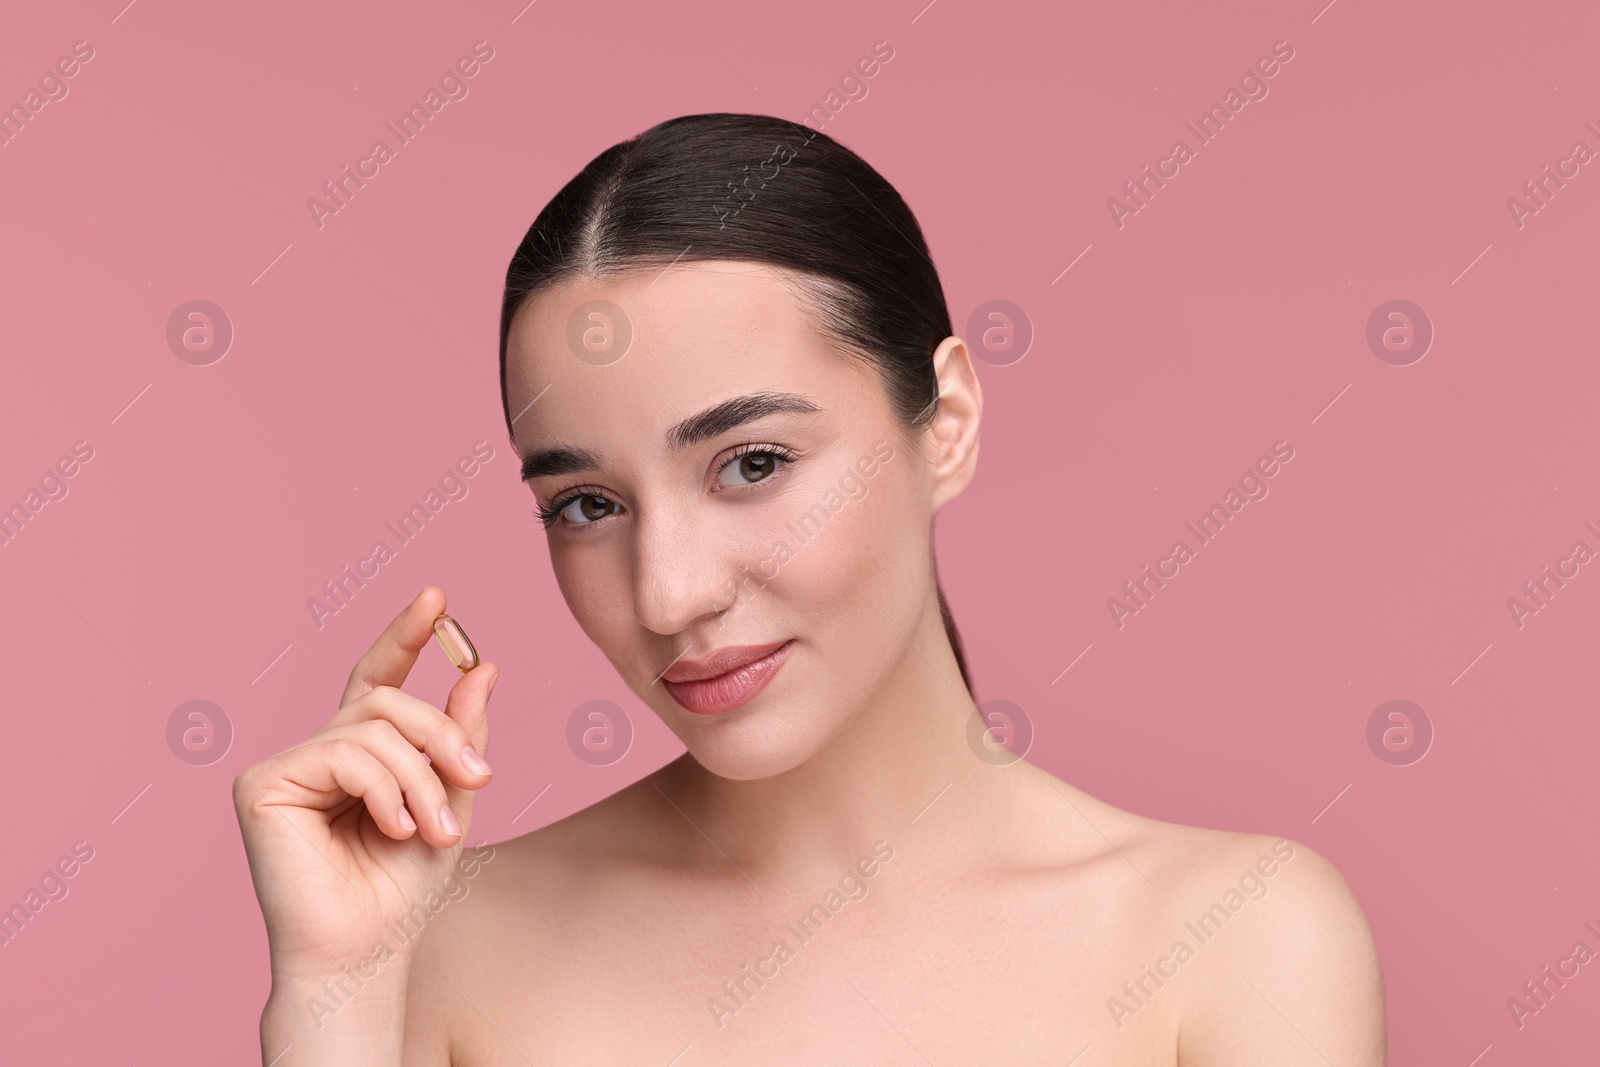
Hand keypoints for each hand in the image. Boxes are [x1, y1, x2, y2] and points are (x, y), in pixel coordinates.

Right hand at [233, 585, 496, 982]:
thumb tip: (484, 666)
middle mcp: (320, 749)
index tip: (438, 597)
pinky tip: (394, 827)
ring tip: (436, 828)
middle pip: (389, 698)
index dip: (405, 635)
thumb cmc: (402, 886)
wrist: (368, 947)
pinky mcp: (263, 784)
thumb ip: (462, 733)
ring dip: (422, 777)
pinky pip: (344, 753)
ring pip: (374, 727)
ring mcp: (288, 763)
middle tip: (480, 778)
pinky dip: (385, 789)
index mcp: (360, 751)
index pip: (379, 677)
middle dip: (443, 732)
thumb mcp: (452, 798)